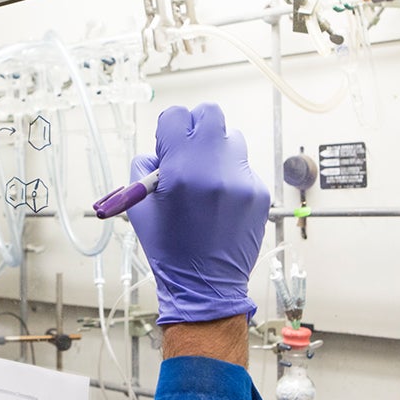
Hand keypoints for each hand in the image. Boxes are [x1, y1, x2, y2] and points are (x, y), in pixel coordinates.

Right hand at [128, 103, 269, 324]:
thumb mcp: (140, 207)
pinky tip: (222, 204)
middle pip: (210, 114)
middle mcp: (214, 168)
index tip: (168, 148)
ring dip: (217, 152)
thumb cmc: (169, 248)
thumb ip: (144, 168)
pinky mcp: (259, 192)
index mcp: (180, 170)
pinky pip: (243, 168)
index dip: (169, 130)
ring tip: (207, 181)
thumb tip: (160, 150)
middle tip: (189, 152)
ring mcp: (241, 180)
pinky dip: (231, 177)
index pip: (176, 116)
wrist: (205, 285)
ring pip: (232, 138)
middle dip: (197, 128)